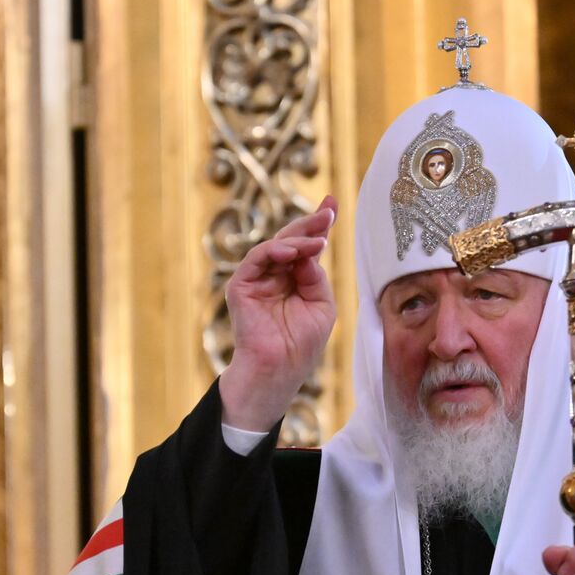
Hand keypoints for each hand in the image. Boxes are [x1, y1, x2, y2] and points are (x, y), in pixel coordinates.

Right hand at [219, 196, 337, 431]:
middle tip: (328, 211)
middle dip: (311, 224)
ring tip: (318, 240)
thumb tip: (311, 251)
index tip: (333, 203)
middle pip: (292, 239)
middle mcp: (276, 274)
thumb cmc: (301, 344)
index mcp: (295, 279)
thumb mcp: (322, 306)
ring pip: (276, 245)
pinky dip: (274, 250)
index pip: (307, 246)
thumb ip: (316, 276)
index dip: (319, 225)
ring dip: (298, 239)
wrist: (279, 370)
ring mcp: (257, 279)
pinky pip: (257, 258)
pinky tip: (293, 251)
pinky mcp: (242, 285)